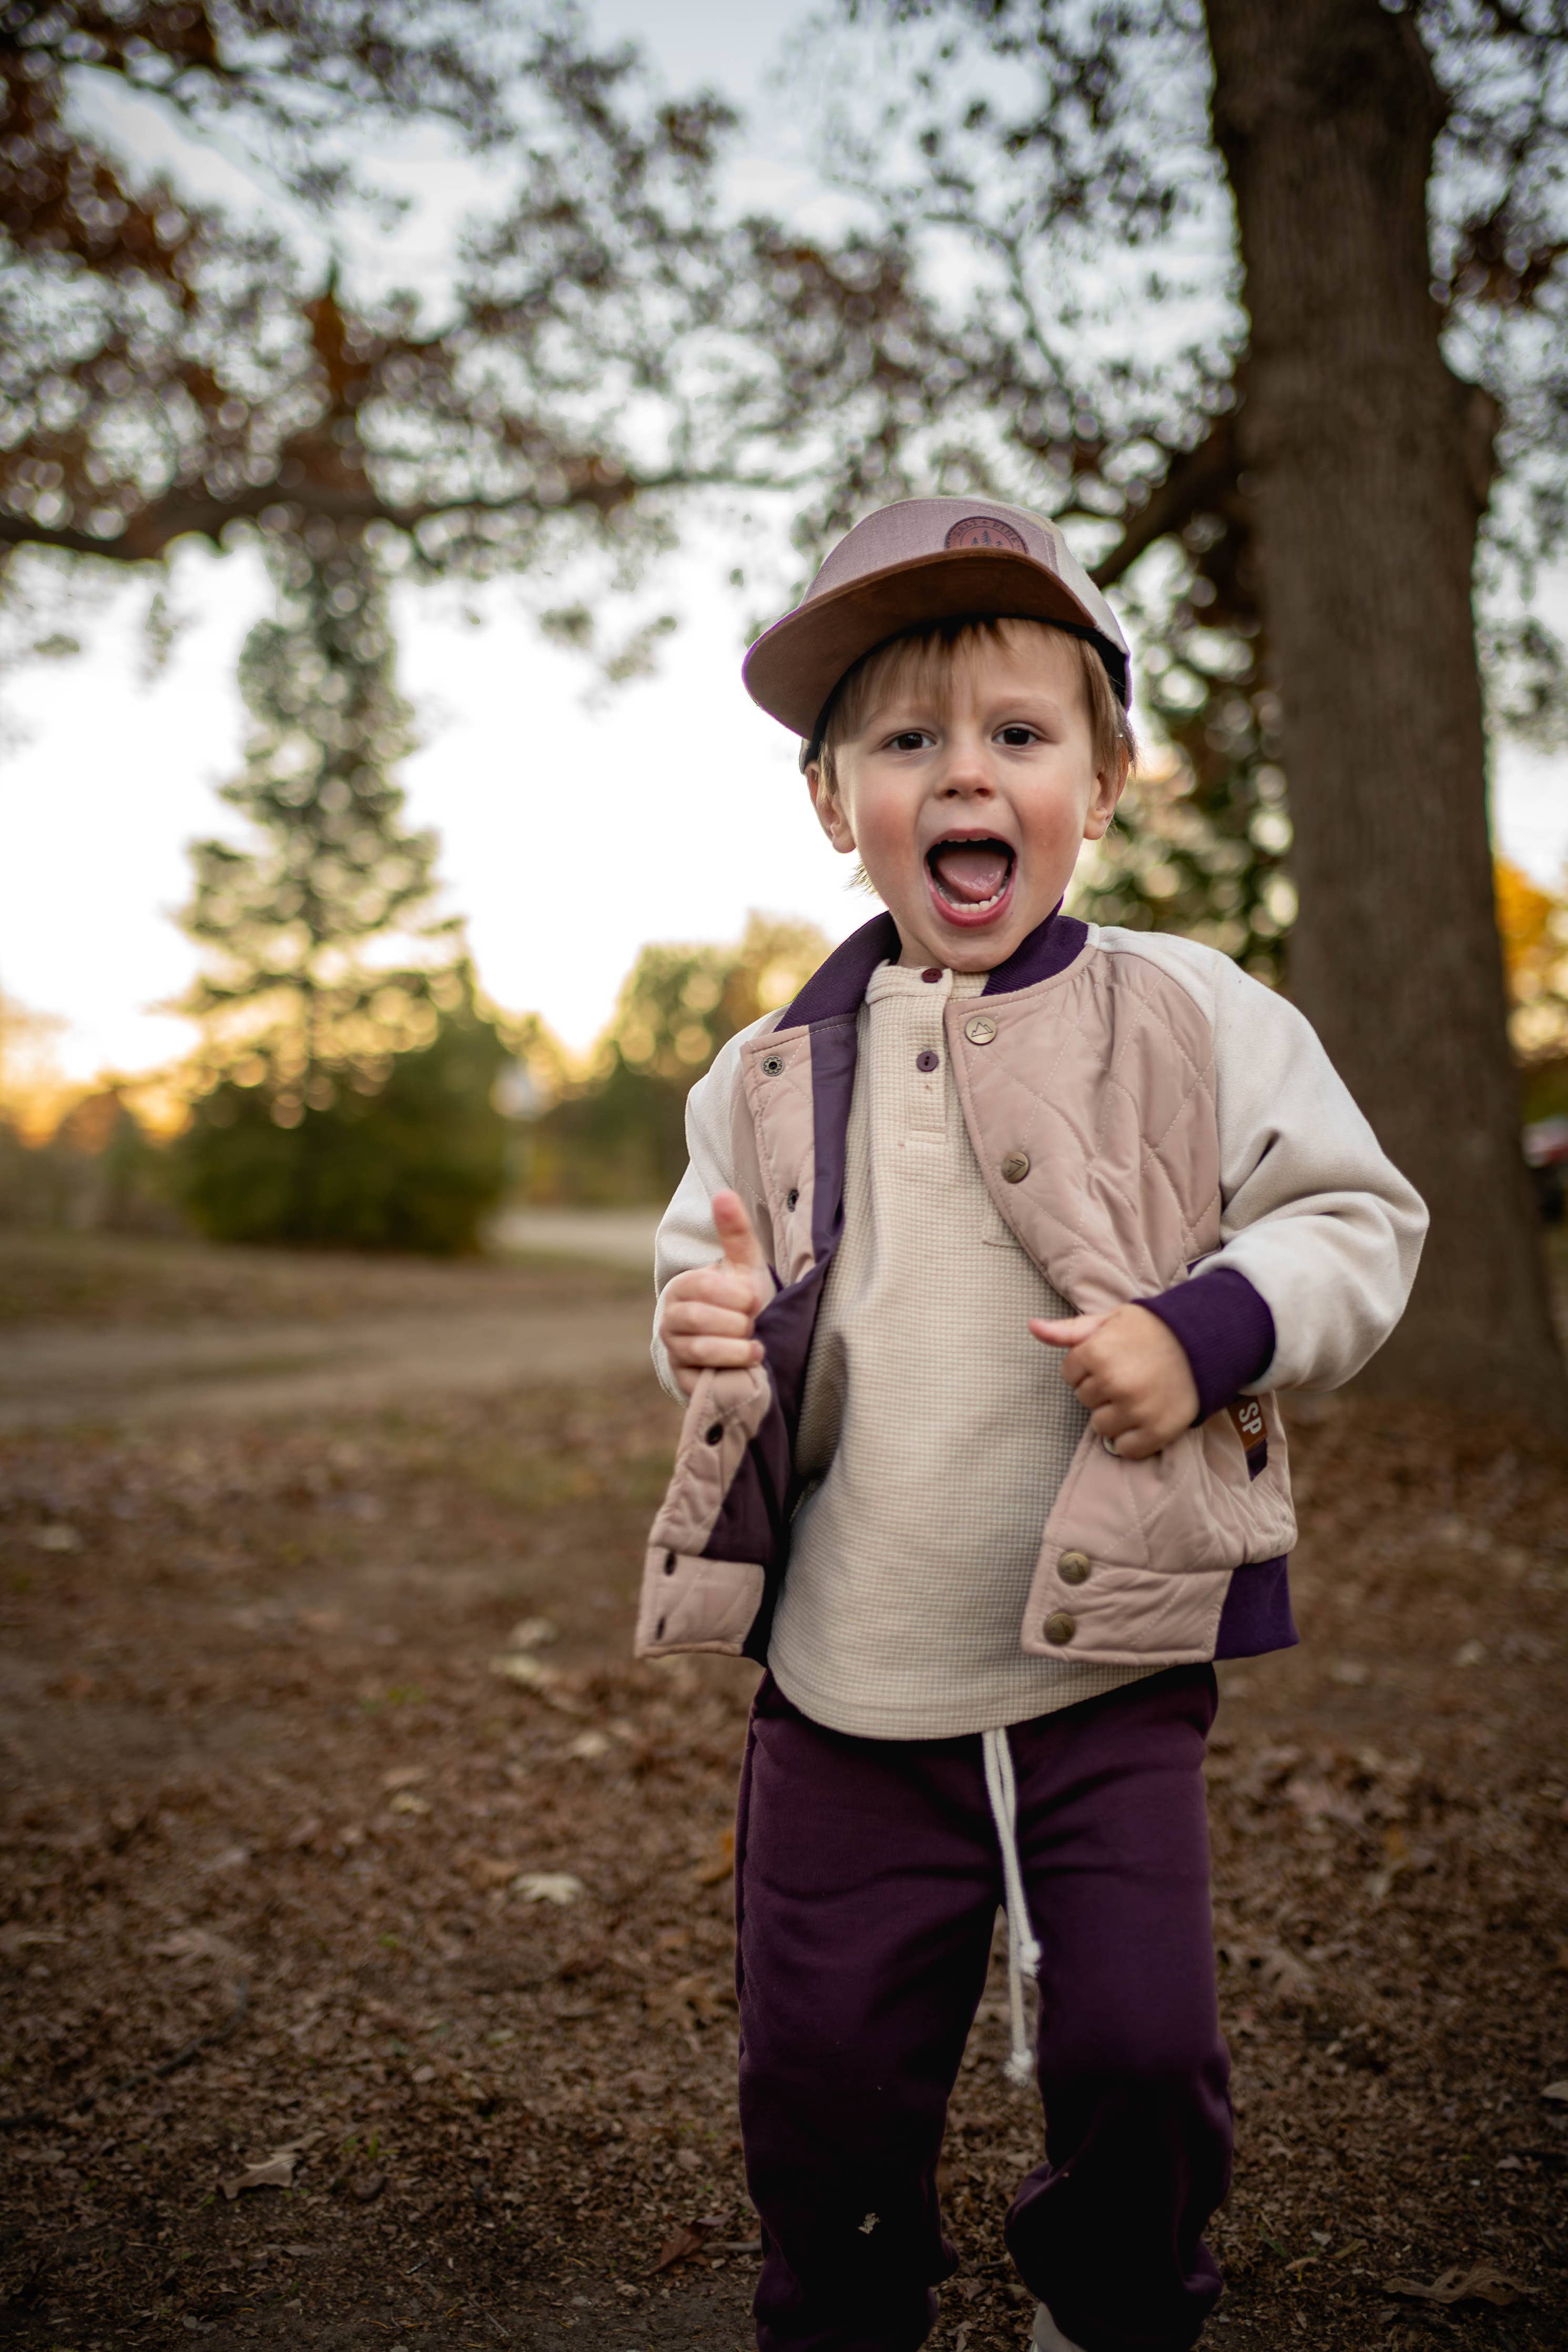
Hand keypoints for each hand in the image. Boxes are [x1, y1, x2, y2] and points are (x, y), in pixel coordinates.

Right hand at [658, 1190, 771, 1397]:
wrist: (751, 1346)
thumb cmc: (746, 1301)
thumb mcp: (746, 1266)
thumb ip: (736, 1232)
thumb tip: (724, 1193)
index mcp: (681, 1288)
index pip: (700, 1287)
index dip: (733, 1295)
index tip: (754, 1300)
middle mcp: (669, 1320)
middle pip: (697, 1318)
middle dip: (736, 1322)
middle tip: (754, 1323)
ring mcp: (674, 1351)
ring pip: (700, 1348)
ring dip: (737, 1348)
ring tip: (757, 1347)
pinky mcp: (684, 1380)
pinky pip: (702, 1378)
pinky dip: (730, 1371)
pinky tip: (749, 1368)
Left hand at [1029, 1302, 1197, 1458]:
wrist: (1204, 1341)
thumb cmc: (1151, 1328)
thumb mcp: (1108, 1320)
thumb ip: (1068, 1330)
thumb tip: (1032, 1327)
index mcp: (1097, 1353)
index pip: (1069, 1375)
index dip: (1087, 1366)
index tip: (1110, 1358)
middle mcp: (1114, 1383)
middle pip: (1084, 1400)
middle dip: (1100, 1389)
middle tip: (1127, 1374)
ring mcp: (1135, 1409)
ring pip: (1100, 1427)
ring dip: (1114, 1415)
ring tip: (1136, 1395)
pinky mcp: (1157, 1431)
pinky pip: (1125, 1449)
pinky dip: (1132, 1439)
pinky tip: (1144, 1417)